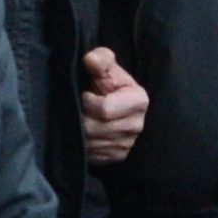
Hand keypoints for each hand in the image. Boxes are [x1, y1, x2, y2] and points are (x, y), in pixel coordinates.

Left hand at [81, 47, 148, 164]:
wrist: (120, 107)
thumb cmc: (113, 86)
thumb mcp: (110, 69)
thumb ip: (101, 60)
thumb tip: (90, 59)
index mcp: (138, 102)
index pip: (105, 109)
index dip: (88, 101)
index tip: (86, 94)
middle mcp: (136, 127)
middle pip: (93, 128)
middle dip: (80, 116)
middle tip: (79, 107)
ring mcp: (126, 145)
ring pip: (89, 143)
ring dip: (79, 131)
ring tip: (81, 118)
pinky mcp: (116, 157)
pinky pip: (91, 155)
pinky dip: (83, 144)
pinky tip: (84, 132)